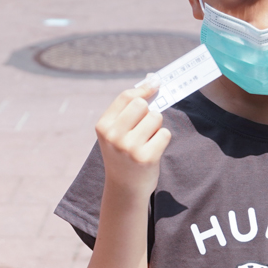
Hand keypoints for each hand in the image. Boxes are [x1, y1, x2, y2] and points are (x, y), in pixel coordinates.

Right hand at [95, 76, 170, 197]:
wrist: (124, 188)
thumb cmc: (123, 154)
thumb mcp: (116, 132)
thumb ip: (129, 108)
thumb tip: (152, 79)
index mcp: (103, 126)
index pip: (126, 96)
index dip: (144, 88)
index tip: (155, 82)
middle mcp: (114, 135)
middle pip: (142, 104)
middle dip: (148, 111)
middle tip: (144, 127)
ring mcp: (129, 147)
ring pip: (155, 118)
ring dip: (156, 127)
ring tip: (147, 141)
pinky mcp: (146, 157)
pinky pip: (164, 134)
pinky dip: (162, 139)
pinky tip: (152, 150)